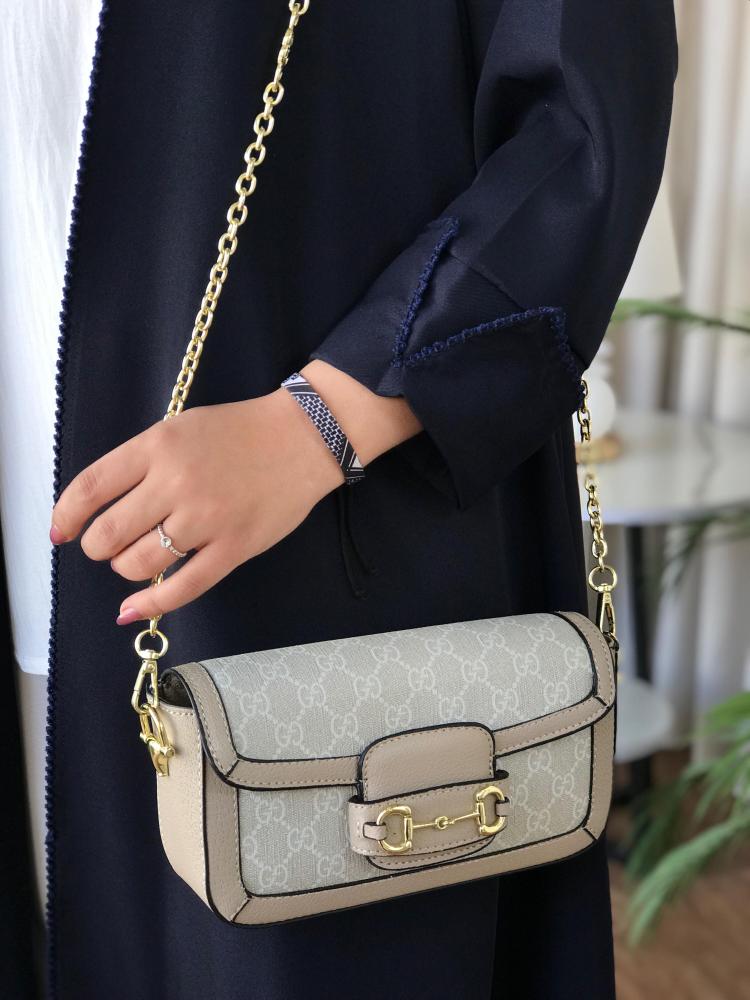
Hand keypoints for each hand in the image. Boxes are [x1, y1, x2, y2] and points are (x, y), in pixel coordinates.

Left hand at [49, 361, 421, 623]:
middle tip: (109, 545)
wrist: (303, 438)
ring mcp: (206, 518)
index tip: (61, 531)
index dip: (66, 516)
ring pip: (137, 564)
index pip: (91, 488)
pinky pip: (181, 588)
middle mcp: (176, 482)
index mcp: (158, 446)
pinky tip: (131, 610)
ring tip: (136, 560)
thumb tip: (97, 508)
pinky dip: (149, 605)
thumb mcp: (179, 428)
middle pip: (108, 534)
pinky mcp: (233, 548)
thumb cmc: (239, 432)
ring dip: (125, 569)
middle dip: (98, 547)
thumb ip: (140, 463)